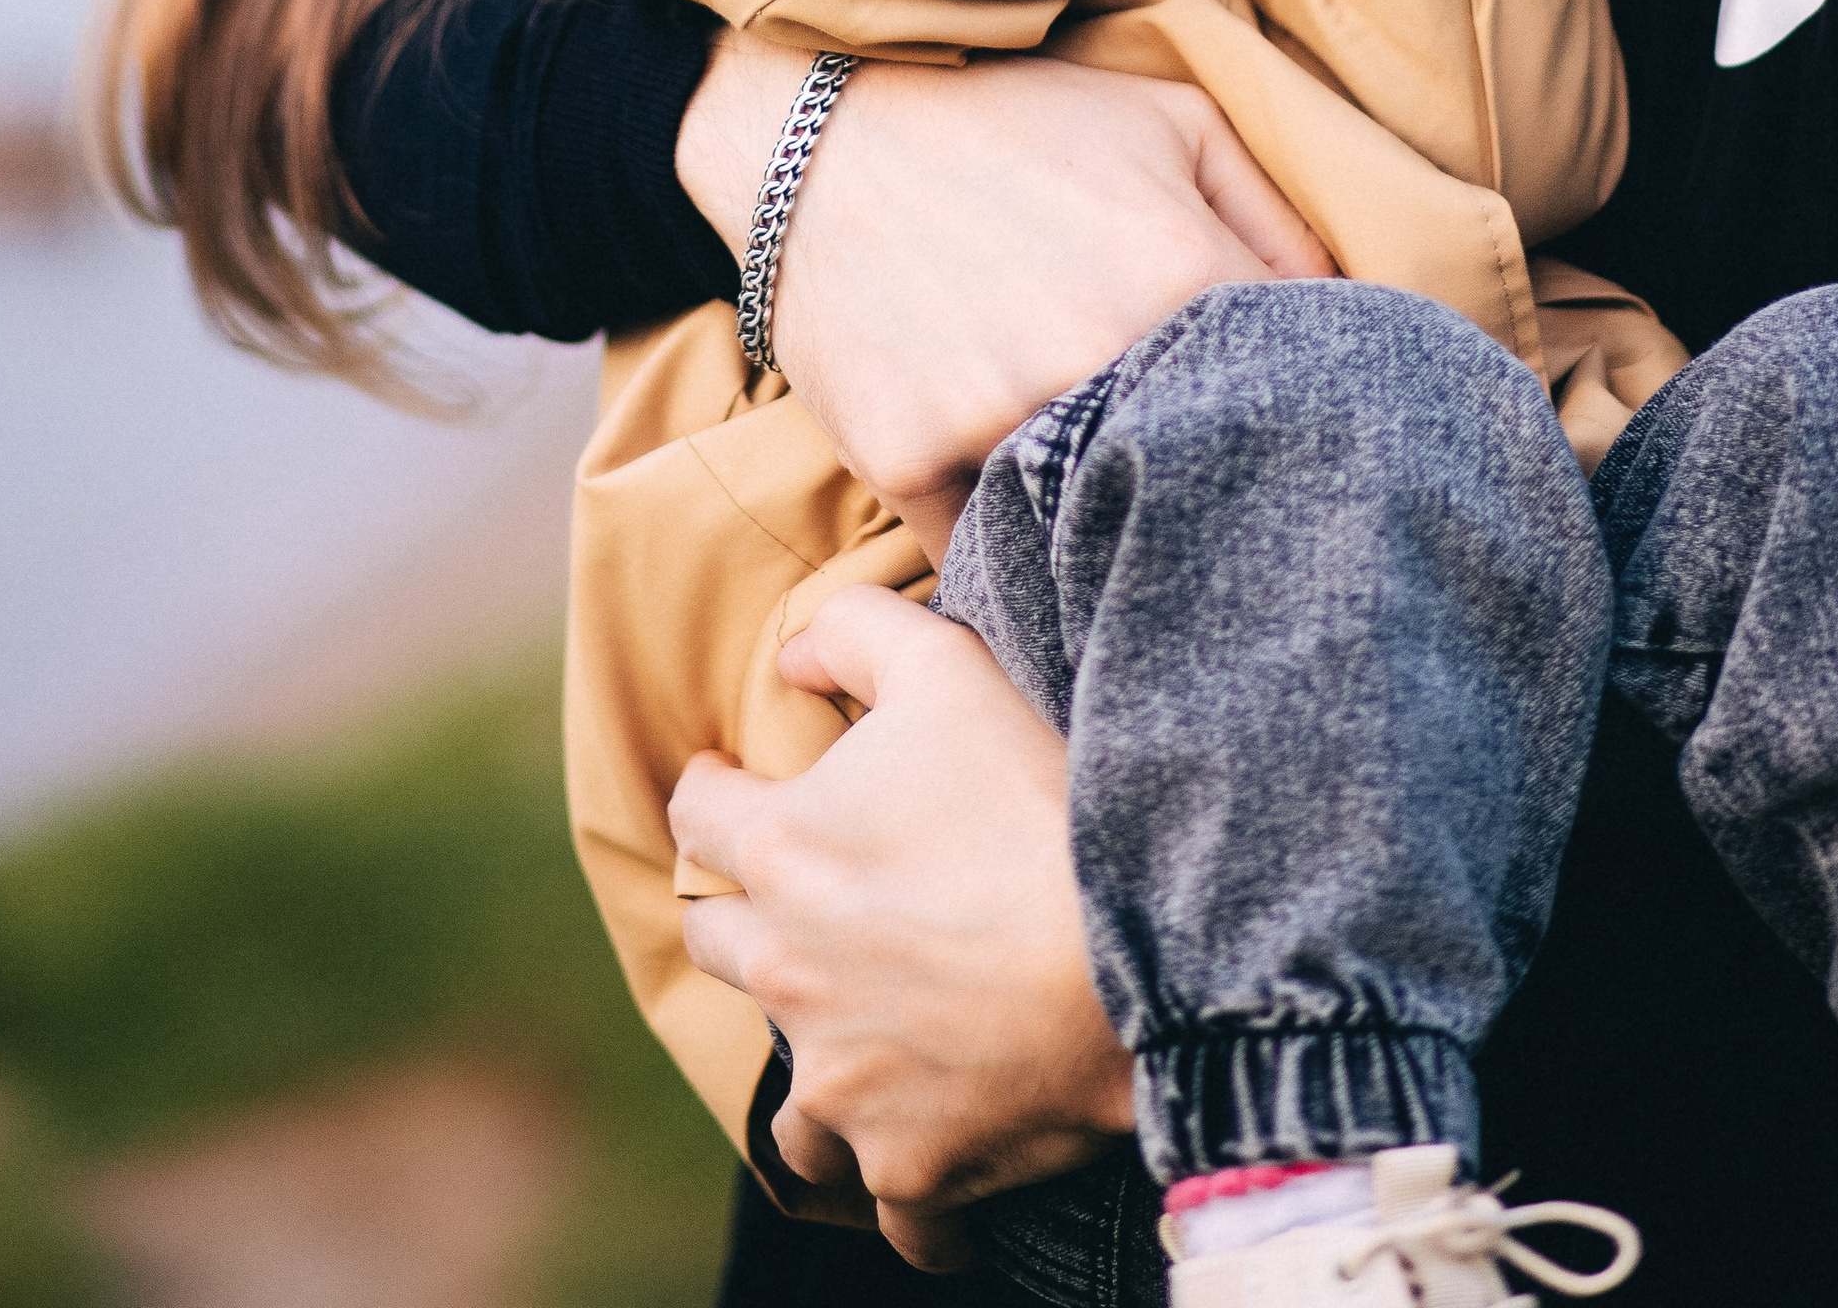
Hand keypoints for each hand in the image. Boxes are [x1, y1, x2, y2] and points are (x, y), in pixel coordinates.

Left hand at [671, 587, 1133, 1267]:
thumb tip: (787, 657)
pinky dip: (907, 1184)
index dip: (718, 791)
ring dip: (818, 1075)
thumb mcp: (946, 669)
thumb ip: (851, 633)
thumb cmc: (1038, 802)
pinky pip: (888, 1204)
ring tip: (866, 1052)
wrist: (1141, 956)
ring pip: (788, 1104)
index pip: (696, 815)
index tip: (738, 789)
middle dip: (745, 918)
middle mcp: (788, 975)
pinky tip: (939, 1152)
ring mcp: (841, 1085)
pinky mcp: (906, 1167)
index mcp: (782, 853)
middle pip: (716, 944)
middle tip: (803, 909)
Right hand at [679, 40, 1330, 551]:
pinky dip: (1002, 551)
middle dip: (1211, 500)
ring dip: (1103, 536)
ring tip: (1107, 521)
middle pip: (1197, 487)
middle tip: (1213, 515)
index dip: (1307, 426)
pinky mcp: (906, 462)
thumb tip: (1366, 329)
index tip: (1300, 454)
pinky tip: (1007, 514)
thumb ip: (1282, 223)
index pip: (1301, 399)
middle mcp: (1093, 357)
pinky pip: (985, 557)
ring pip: (1089, 533)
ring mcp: (993, 419)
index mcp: (1179, 275)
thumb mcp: (1169, 123)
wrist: (815, 133)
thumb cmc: (1011, 123)